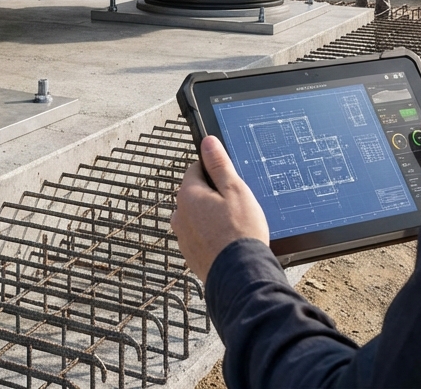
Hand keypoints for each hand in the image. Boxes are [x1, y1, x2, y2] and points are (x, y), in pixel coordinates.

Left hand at [171, 136, 268, 281]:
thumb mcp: (235, 190)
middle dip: (214, 196)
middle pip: (196, 194)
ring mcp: (184, 237)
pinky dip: (212, 237)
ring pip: (198, 217)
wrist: (241, 278)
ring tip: (235, 228)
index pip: (196, 169)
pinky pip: (201, 237)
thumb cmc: (240, 233)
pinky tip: (229, 243)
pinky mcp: (191, 256)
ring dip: (212, 218)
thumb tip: (207, 142)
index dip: (215, 172)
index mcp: (187, 195)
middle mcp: (179, 215)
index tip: (230, 182)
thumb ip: (219, 165)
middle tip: (236, 207)